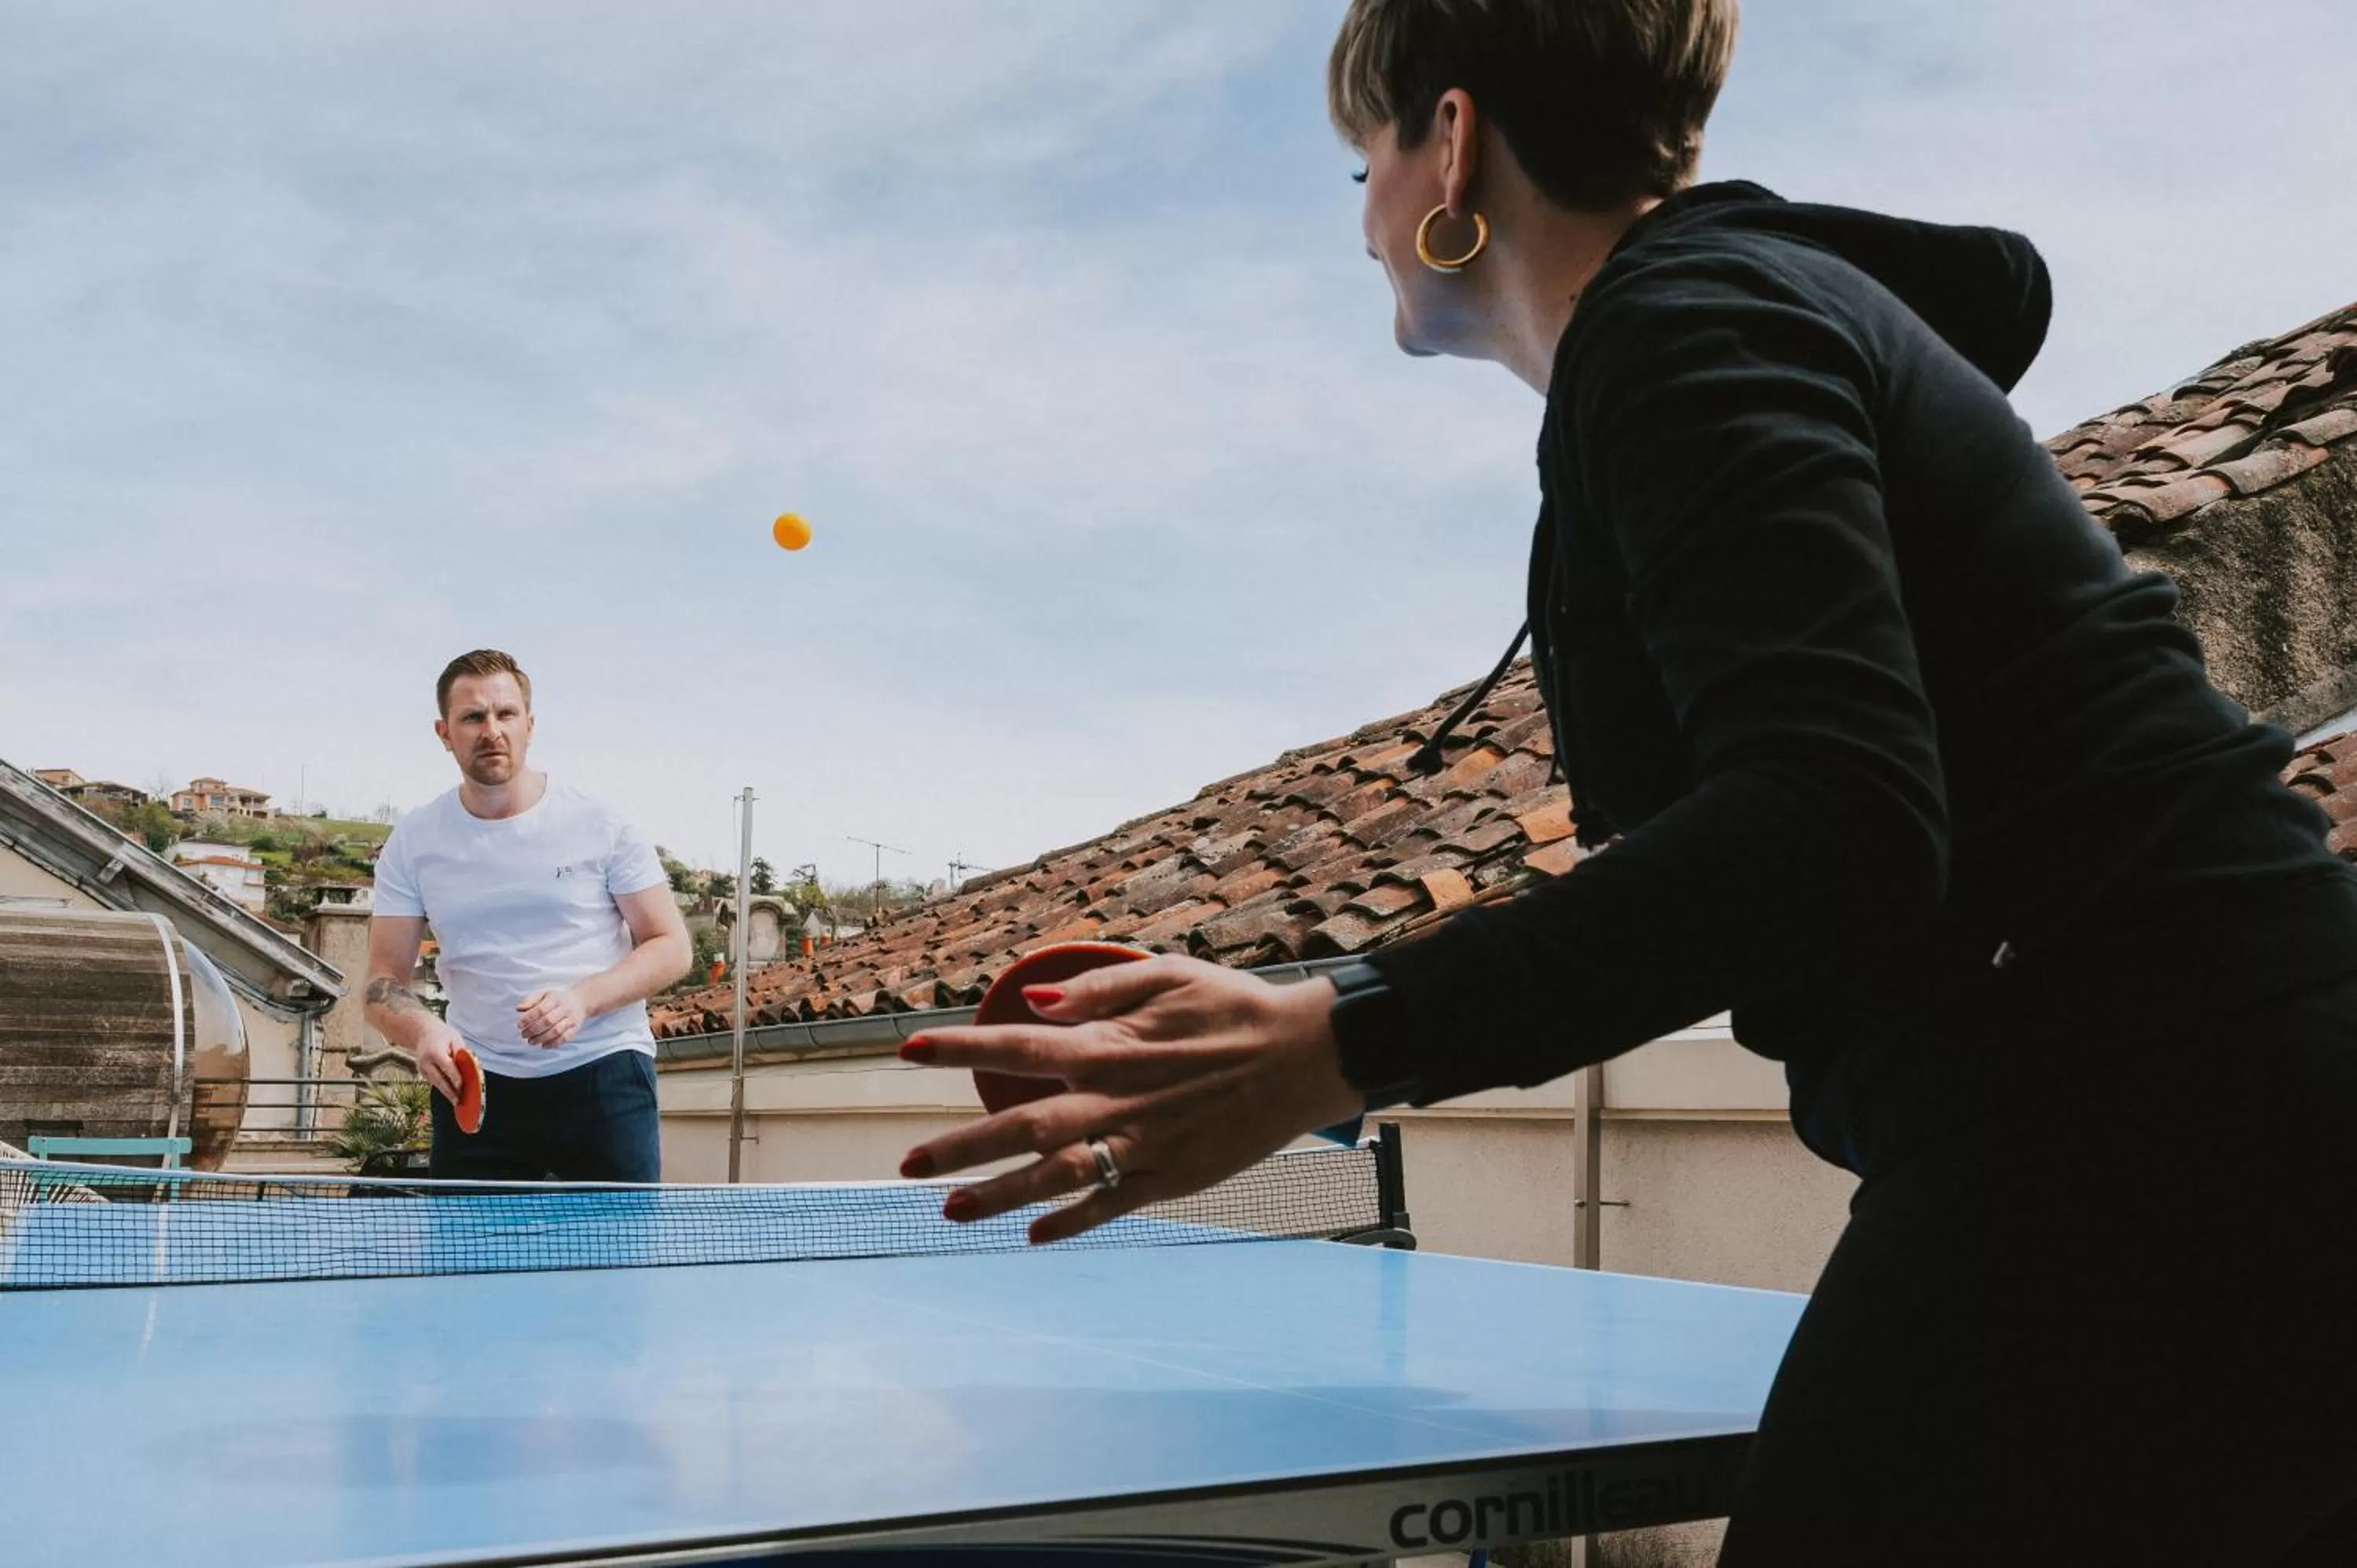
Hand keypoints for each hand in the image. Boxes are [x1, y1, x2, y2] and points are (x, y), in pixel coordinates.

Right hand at [411, 1020, 468, 1101]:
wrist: (422, 1032)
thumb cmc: (443, 1035)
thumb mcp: (455, 1039)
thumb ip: (462, 1053)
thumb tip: (472, 1067)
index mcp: (434, 1052)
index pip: (447, 1067)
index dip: (455, 1078)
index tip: (462, 1087)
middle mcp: (425, 1062)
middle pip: (439, 1080)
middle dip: (450, 1092)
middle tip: (459, 1102)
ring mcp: (422, 1068)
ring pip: (436, 1083)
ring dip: (447, 1093)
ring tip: (457, 1102)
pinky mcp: (422, 1073)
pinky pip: (435, 1081)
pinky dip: (443, 1087)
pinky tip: (452, 1094)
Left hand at [516, 987, 588, 1048]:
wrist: (581, 1001)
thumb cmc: (558, 999)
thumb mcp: (544, 994)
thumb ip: (530, 1000)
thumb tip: (518, 1009)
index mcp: (556, 998)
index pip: (540, 1009)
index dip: (529, 1018)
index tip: (520, 1025)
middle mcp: (565, 1008)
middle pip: (548, 1021)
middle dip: (533, 1030)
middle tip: (523, 1035)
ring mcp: (572, 1019)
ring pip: (556, 1031)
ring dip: (541, 1038)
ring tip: (531, 1041)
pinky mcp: (576, 1028)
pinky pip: (565, 1038)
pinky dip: (553, 1044)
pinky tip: (543, 1046)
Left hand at [895, 955, 1362, 1243]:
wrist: (1306, 1056)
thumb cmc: (1233, 1007)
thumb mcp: (1166, 974)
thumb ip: (1097, 989)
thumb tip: (1036, 1004)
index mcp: (1110, 1047)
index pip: (1018, 1048)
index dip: (960, 1049)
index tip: (907, 1051)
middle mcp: (1117, 1102)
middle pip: (1023, 1128)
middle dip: (961, 1147)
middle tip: (907, 1164)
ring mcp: (1144, 1145)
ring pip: (1057, 1177)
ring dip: (1000, 1196)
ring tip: (950, 1210)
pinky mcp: (1172, 1177)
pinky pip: (1111, 1205)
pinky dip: (1071, 1223)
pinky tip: (1035, 1237)